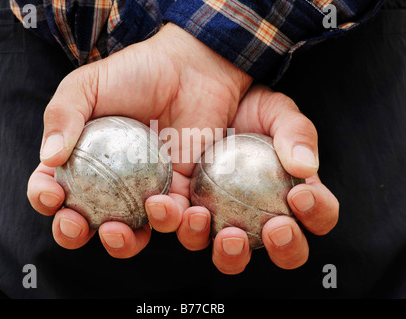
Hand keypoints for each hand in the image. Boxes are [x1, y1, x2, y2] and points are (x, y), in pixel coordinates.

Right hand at [27, 23, 252, 255]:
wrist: (189, 69)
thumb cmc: (135, 73)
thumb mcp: (88, 85)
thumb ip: (63, 114)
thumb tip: (48, 158)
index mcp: (81, 161)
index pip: (53, 188)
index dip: (44, 199)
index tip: (53, 194)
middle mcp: (110, 184)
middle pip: (85, 223)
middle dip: (74, 234)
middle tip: (79, 224)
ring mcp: (144, 191)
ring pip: (131, 234)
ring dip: (124, 243)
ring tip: (128, 222)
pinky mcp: (181, 193)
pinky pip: (177, 221)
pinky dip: (176, 225)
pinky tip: (176, 209)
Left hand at [178, 84, 338, 273]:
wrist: (190, 76)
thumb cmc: (237, 93)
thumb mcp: (275, 107)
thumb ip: (297, 132)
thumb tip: (306, 167)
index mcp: (283, 186)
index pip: (312, 213)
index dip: (316, 214)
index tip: (298, 194)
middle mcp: (252, 207)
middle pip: (276, 247)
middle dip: (283, 249)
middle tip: (272, 228)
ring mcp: (214, 209)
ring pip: (224, 251)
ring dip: (225, 250)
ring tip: (205, 217)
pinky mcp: (175, 201)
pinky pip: (173, 223)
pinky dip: (167, 221)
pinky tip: (162, 203)